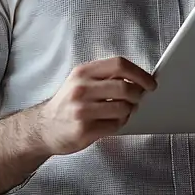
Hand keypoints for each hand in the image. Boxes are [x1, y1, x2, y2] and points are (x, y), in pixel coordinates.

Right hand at [42, 56, 156, 154]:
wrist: (44, 127)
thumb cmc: (68, 103)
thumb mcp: (80, 81)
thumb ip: (104, 76)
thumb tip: (137, 78)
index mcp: (83, 72)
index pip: (119, 64)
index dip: (140, 73)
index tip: (150, 83)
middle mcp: (81, 89)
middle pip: (125, 87)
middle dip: (138, 95)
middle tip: (139, 99)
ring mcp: (82, 110)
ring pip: (123, 108)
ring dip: (129, 111)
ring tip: (123, 112)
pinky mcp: (84, 129)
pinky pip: (115, 125)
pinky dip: (120, 124)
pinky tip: (112, 122)